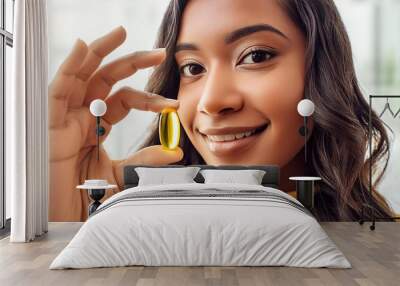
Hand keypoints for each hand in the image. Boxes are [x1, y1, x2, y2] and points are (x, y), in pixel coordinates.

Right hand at [49, 26, 182, 221]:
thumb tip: (175, 152)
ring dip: (100, 52)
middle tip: (160, 53)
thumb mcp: (123, 175)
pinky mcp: (51, 123)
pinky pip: (59, 90)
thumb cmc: (88, 198)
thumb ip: (145, 161)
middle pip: (107, 79)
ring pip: (82, 76)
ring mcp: (67, 117)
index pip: (125, 99)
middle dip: (132, 62)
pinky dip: (70, 67)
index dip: (150, 99)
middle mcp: (83, 116)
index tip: (172, 104)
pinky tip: (84, 47)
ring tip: (122, 33)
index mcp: (99, 126)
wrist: (64, 219)